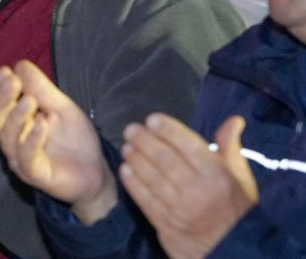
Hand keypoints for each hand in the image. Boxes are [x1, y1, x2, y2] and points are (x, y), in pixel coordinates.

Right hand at [0, 61, 117, 224]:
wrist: (96, 172)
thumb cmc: (75, 139)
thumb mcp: (61, 107)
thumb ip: (42, 89)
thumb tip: (19, 65)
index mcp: (15, 124)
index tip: (5, 71)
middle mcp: (12, 142)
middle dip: (3, 99)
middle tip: (12, 82)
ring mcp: (21, 160)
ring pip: (9, 139)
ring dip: (17, 118)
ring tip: (29, 100)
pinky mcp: (36, 175)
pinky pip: (28, 158)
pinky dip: (32, 141)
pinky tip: (41, 125)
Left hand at [120, 113, 258, 258]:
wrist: (232, 251)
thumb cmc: (236, 208)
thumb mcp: (240, 178)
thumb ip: (230, 147)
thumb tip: (234, 119)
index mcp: (218, 176)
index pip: (189, 146)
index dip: (168, 130)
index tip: (152, 119)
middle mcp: (198, 191)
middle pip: (165, 159)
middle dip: (145, 141)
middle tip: (131, 129)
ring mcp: (180, 209)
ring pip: (152, 178)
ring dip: (136, 159)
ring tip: (126, 146)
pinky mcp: (166, 225)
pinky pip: (145, 200)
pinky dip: (133, 183)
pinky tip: (125, 169)